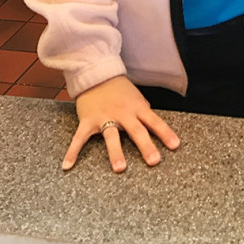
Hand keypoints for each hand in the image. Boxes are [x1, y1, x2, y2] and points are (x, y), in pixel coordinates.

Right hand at [63, 75, 180, 172]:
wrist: (97, 75)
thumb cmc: (120, 90)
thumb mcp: (137, 98)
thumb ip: (143, 112)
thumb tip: (154, 126)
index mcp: (137, 107)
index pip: (155, 121)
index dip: (165, 133)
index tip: (175, 146)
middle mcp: (123, 113)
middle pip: (136, 130)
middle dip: (146, 146)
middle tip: (154, 161)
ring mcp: (104, 117)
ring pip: (111, 136)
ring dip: (116, 152)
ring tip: (120, 168)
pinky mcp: (87, 121)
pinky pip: (80, 138)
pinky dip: (73, 151)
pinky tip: (68, 166)